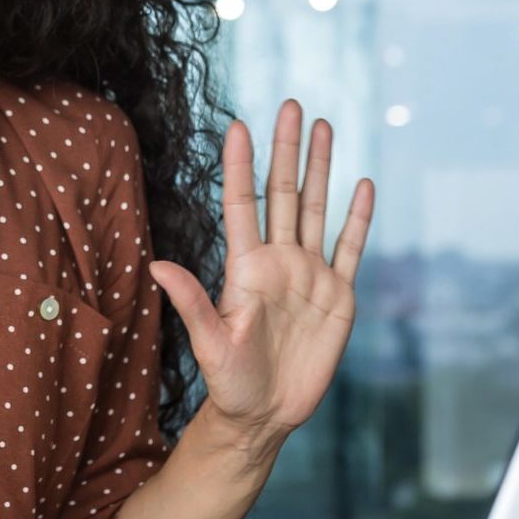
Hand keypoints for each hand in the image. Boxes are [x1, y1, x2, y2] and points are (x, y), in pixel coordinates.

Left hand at [148, 99, 374, 454]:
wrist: (265, 414)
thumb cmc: (228, 382)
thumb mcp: (209, 342)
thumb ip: (190, 301)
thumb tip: (155, 265)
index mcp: (245, 267)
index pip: (242, 204)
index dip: (241, 166)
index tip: (238, 125)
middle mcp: (278, 262)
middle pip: (283, 193)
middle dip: (288, 149)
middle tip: (291, 104)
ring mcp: (310, 275)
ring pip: (316, 209)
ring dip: (321, 168)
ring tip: (324, 125)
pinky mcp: (338, 296)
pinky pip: (350, 248)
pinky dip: (358, 218)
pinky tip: (363, 185)